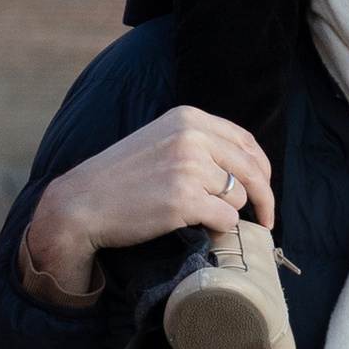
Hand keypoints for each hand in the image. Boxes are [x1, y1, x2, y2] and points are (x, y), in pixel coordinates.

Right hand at [23, 108, 276, 298]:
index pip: (245, 141)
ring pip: (239, 197)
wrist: (81, 203)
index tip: (265, 186)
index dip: (262, 167)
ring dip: (230, 213)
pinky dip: (220, 228)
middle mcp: (191, 138)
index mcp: (188, 119)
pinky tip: (202, 229)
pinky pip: (227, 219)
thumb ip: (197, 143)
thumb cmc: (120, 178)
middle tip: (267, 218)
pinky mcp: (185, 200)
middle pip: (252, 169)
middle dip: (265, 197)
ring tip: (207, 220)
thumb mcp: (159, 140)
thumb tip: (242, 165)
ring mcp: (189, 168)